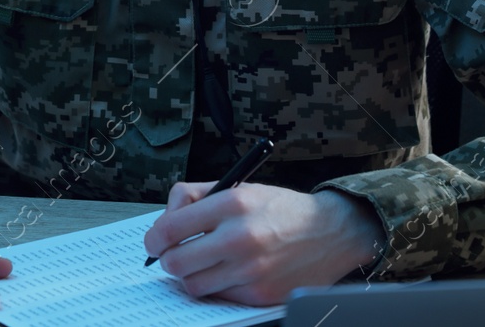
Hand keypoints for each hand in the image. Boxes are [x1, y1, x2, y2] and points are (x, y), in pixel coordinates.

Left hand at [141, 182, 386, 305]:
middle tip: (173, 255)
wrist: (331, 233)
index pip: (171, 228)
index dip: (154, 239)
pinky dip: (218, 287)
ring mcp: (251, 270)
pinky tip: (228, 272)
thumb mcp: (238, 187)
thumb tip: (163, 220)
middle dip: (168, 260)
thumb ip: (195, 196)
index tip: (153, 241)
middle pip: (176, 262)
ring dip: (191, 276)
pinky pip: (220, 296)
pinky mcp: (261, 294)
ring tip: (202, 263)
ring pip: (193, 285)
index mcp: (232, 204)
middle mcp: (241, 237)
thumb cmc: (279, 209)